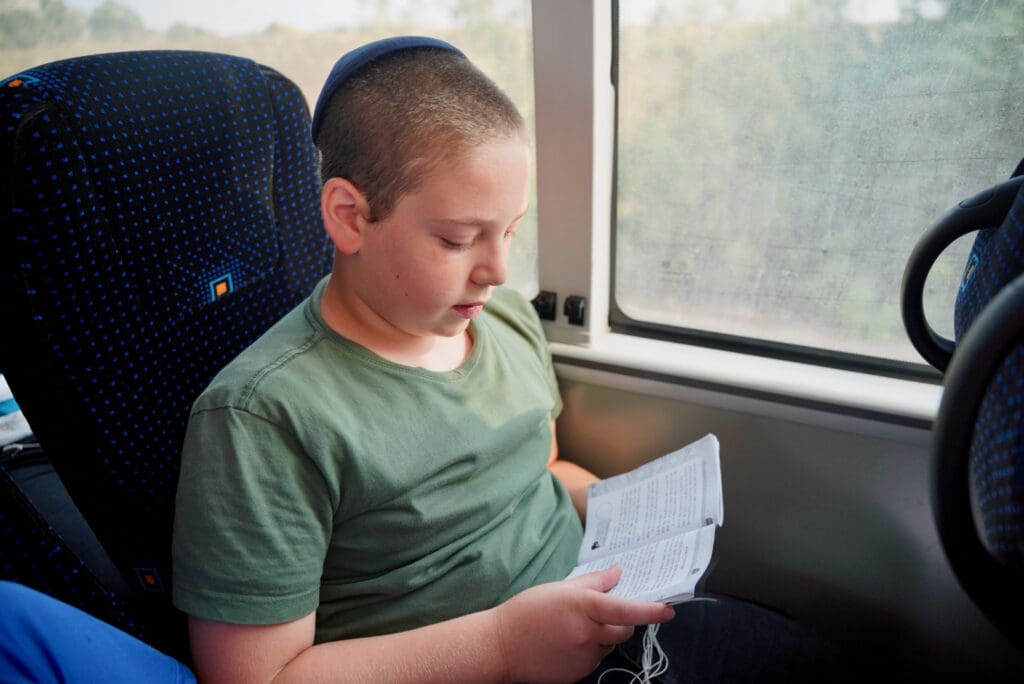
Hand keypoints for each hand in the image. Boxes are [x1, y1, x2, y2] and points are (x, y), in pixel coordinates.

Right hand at [492, 564, 674, 683]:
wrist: (501, 647)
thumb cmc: (527, 612)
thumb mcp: (560, 588)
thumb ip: (594, 582)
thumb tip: (618, 573)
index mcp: (582, 606)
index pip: (625, 609)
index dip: (650, 611)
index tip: (668, 610)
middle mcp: (587, 633)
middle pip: (624, 629)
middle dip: (621, 621)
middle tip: (600, 613)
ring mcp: (583, 657)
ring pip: (610, 645)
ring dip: (602, 636)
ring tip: (573, 628)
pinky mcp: (578, 674)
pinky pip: (596, 659)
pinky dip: (590, 651)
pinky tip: (567, 643)